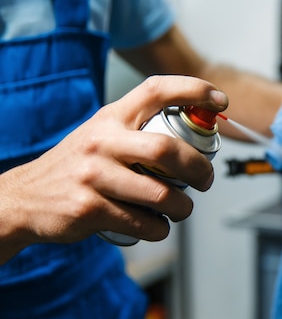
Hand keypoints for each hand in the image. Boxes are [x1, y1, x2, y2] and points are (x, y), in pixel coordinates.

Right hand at [0, 75, 227, 262]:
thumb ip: (139, 131)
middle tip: (205, 181)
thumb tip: (196, 140)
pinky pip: (142, 223)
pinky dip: (159, 229)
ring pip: (160, 194)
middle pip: (166, 150)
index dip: (194, 90)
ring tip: (181, 210)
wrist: (24, 198)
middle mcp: (101, 141)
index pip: (156, 90)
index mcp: (110, 118)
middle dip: (198, 168)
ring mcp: (93, 176)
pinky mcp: (89, 209)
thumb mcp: (101, 134)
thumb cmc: (78, 166)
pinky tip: (157, 226)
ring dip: (182, 208)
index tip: (220, 101)